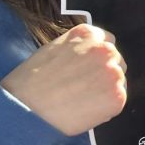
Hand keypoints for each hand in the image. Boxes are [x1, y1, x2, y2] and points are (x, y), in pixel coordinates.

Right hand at [1, 24, 126, 135]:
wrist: (26, 107)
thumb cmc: (32, 81)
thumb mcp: (54, 49)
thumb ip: (77, 48)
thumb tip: (88, 58)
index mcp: (88, 34)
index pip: (107, 41)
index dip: (97, 57)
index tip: (89, 68)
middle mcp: (105, 49)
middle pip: (116, 60)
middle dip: (103, 72)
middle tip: (85, 87)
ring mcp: (113, 73)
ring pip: (118, 81)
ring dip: (106, 89)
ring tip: (82, 99)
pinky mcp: (117, 96)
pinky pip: (117, 101)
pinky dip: (105, 107)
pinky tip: (86, 109)